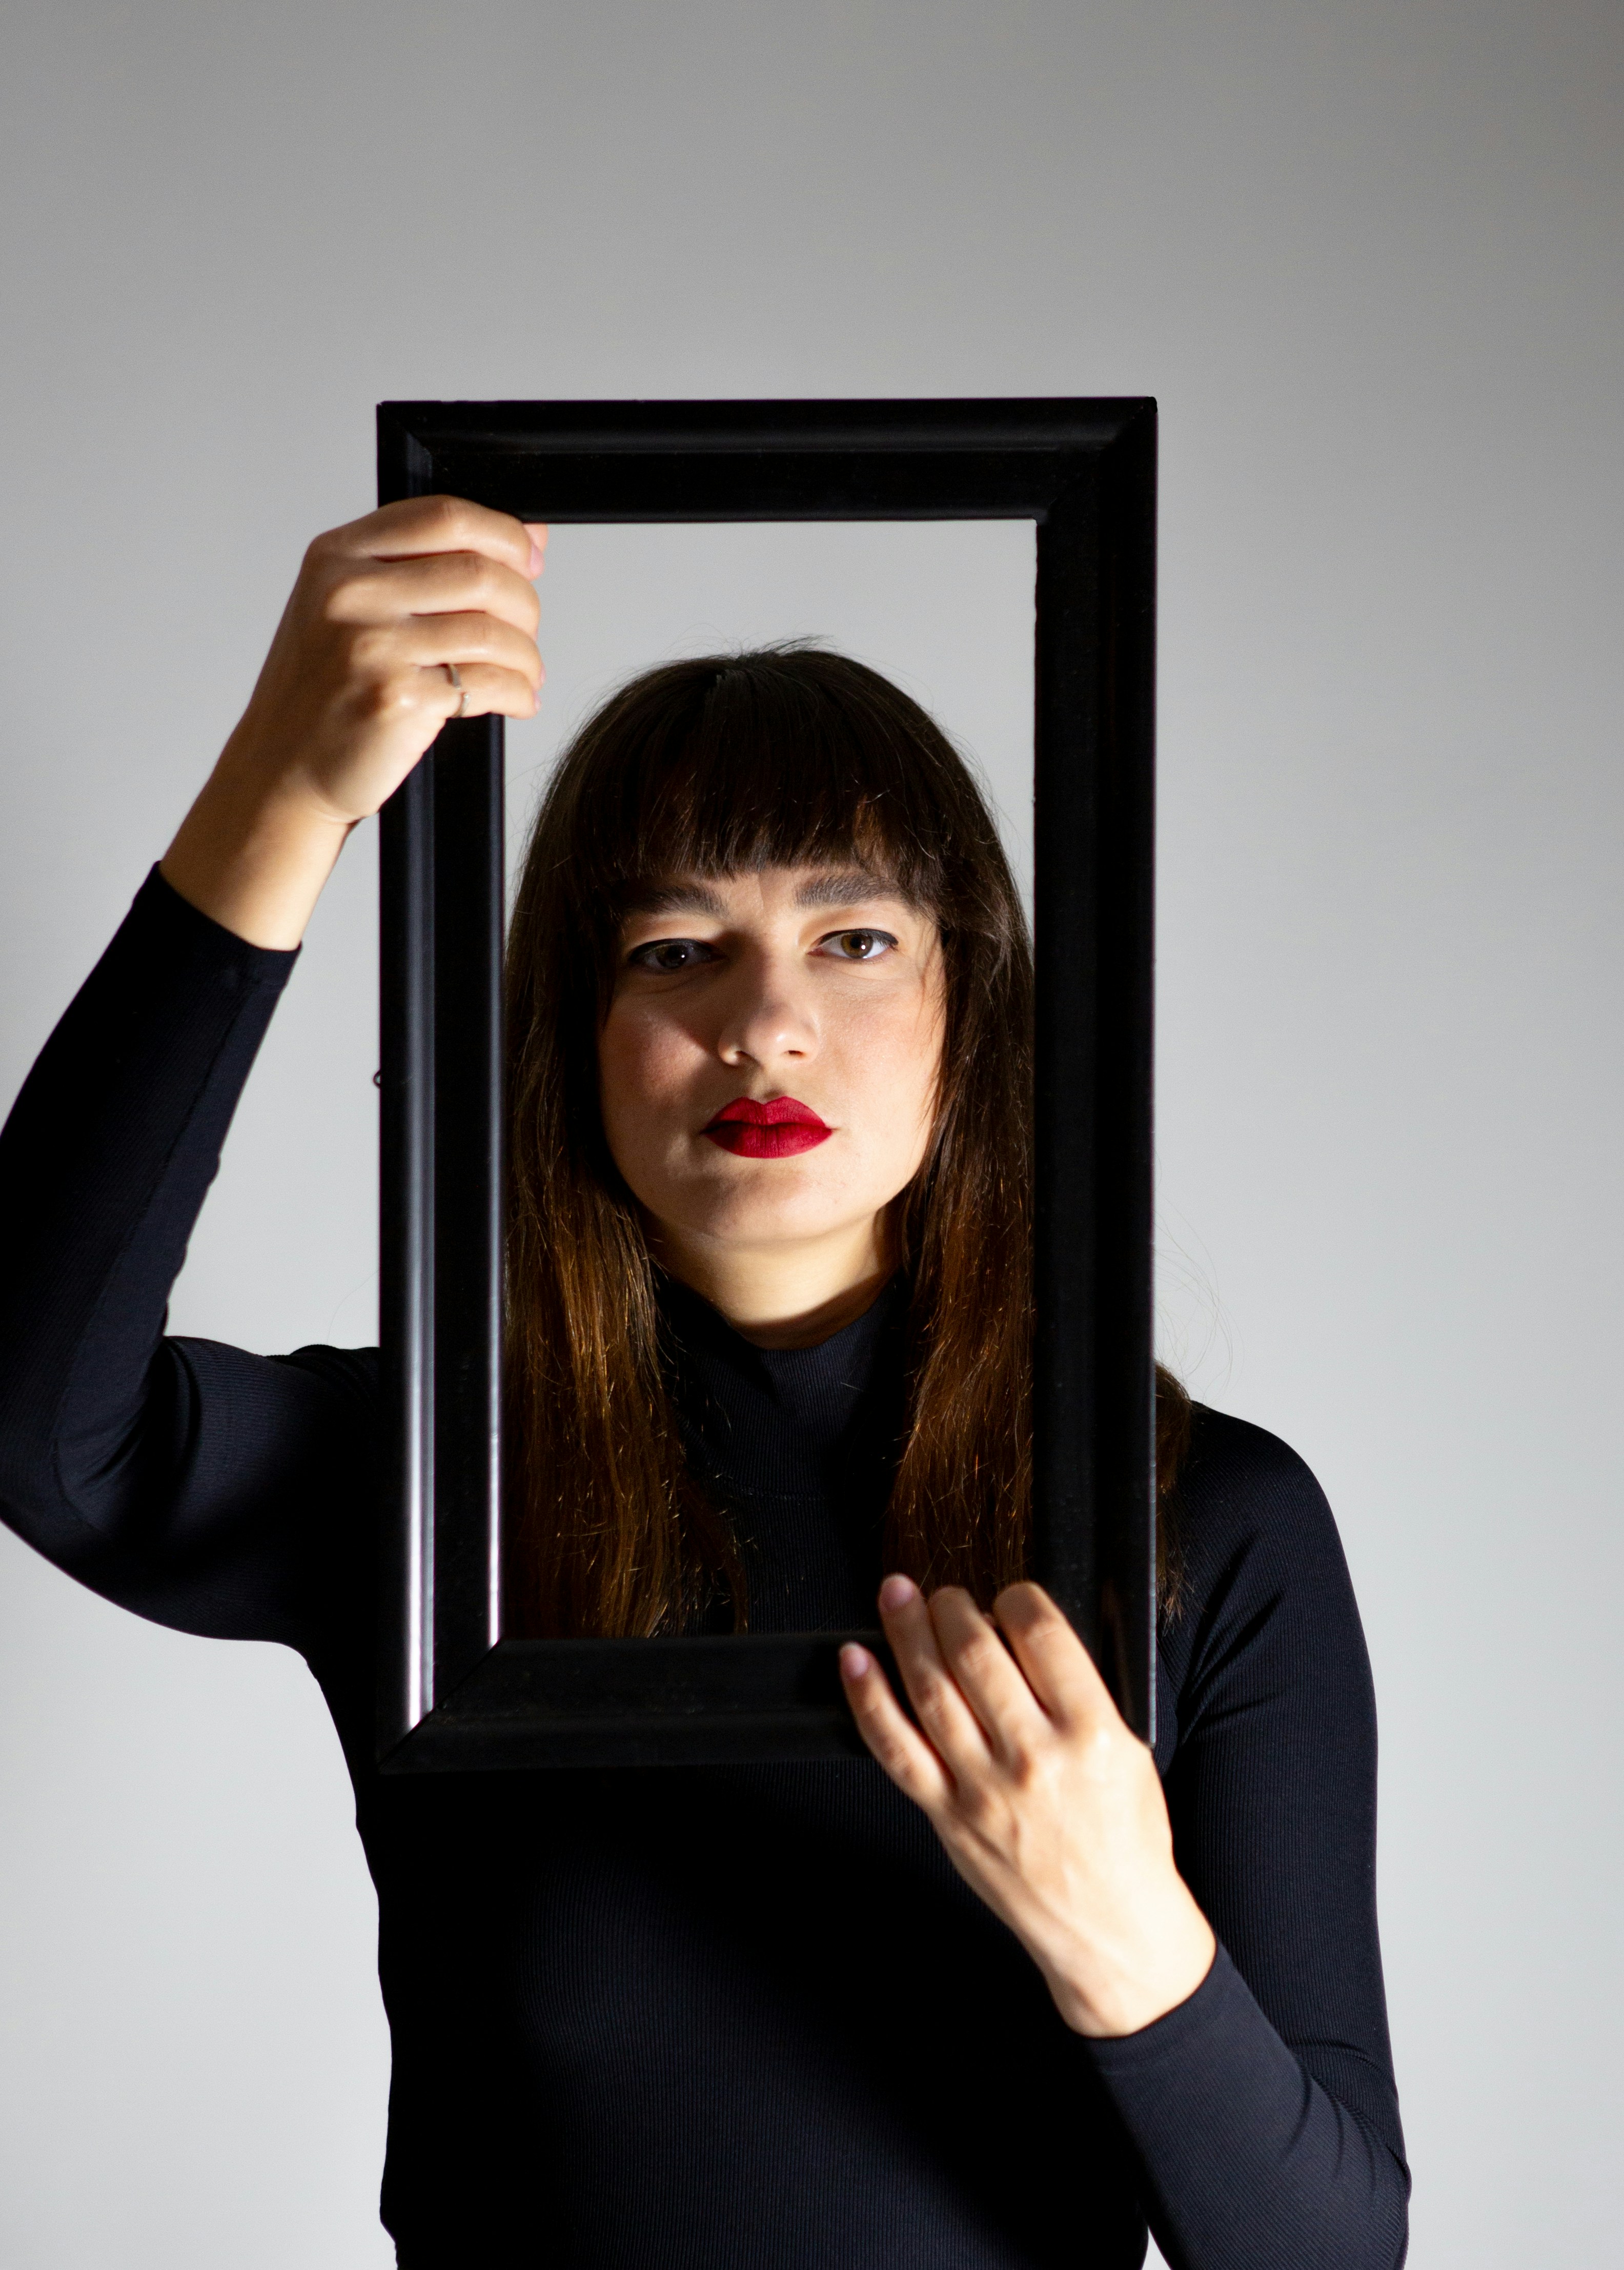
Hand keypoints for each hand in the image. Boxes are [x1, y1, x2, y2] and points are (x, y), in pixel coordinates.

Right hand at [162, 496, 545, 946]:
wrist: (281, 771)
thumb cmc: (323, 692)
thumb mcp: (356, 610)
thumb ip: (430, 567)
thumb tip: (532, 538)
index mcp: (337, 556)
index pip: (445, 516)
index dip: (505, 534)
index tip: (531, 560)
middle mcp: (349, 592)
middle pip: (479, 572)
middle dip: (524, 603)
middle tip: (528, 631)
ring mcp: (370, 645)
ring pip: (491, 630)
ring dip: (527, 655)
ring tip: (526, 673)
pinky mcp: (396, 697)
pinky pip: (488, 682)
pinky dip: (518, 693)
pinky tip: (517, 700)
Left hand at [840, 1577, 1215, 2037]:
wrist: (1111, 1927)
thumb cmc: (1124, 1838)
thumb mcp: (1130, 1749)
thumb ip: (1080, 1692)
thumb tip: (1022, 1634)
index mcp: (1090, 1733)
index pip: (1041, 1635)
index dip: (1016, 1598)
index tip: (1008, 1597)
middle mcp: (1033, 1757)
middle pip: (976, 1654)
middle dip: (952, 1607)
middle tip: (946, 1594)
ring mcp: (984, 1789)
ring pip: (930, 1690)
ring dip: (906, 1631)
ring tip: (897, 1597)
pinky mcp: (948, 1817)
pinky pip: (896, 1749)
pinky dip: (869, 1700)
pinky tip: (856, 1662)